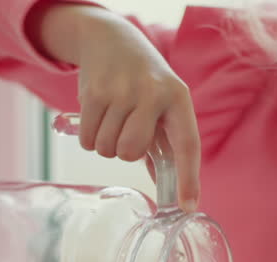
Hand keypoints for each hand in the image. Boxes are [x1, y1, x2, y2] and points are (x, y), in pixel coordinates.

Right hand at [32, 4, 200, 211]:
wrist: (111, 40)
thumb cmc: (142, 83)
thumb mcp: (162, 105)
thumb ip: (164, 145)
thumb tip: (168, 190)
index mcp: (178, 99)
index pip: (187, 145)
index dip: (188, 179)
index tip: (187, 206)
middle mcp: (153, 93)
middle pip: (131, 152)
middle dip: (124, 151)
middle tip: (125, 131)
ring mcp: (122, 91)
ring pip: (107, 149)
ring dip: (105, 143)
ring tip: (112, 118)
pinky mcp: (95, 92)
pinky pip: (88, 141)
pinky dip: (89, 138)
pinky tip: (97, 117)